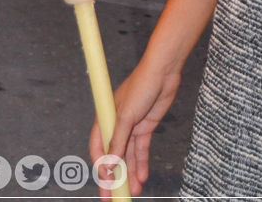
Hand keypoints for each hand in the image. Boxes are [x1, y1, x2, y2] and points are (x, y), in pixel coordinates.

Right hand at [89, 59, 180, 198]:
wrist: (163, 72)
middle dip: (113, 178)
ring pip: (128, 157)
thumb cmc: (140, 87)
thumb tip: (109, 166)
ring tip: (133, 192)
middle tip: (113, 198)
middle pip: (112, 156)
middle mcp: (116, 125)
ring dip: (130, 174)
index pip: (98, 149)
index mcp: (105, 119)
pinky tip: (142, 177)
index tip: (107, 182)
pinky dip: (141, 164)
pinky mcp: (145, 127)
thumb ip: (118, 142)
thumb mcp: (126, 116)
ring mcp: (131, 127)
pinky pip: (141, 150)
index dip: (102, 167)